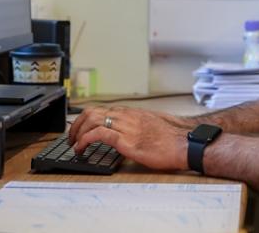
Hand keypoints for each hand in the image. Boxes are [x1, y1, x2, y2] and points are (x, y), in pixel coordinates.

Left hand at [68, 106, 188, 170]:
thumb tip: (133, 133)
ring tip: (74, 145)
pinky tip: (81, 149)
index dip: (87, 119)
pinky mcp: (127, 140)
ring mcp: (126, 127)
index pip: (103, 109)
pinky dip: (85, 140)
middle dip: (77, 124)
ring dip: (77, 133)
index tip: (81, 129)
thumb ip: (140, 126)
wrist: (186, 143)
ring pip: (92, 120)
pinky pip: (98, 135)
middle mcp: (127, 116)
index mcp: (133, 113)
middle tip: (72, 138)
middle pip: (93, 111)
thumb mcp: (155, 126)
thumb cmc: (175, 138)